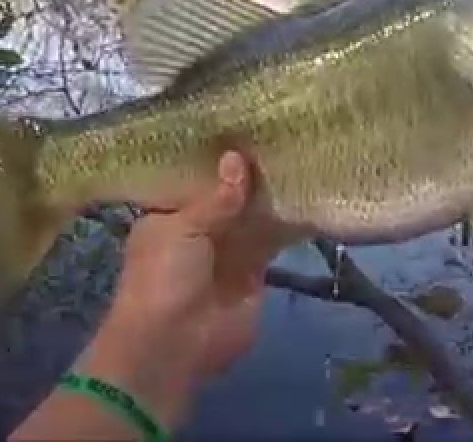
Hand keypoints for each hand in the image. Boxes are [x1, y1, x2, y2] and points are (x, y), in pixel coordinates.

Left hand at [29, 151, 281, 437]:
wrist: (174, 344)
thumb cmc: (163, 278)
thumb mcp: (182, 227)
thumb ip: (216, 197)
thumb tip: (237, 157)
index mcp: (168, 217)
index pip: (195, 181)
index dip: (216, 160)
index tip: (243, 127)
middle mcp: (198, 232)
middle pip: (229, 199)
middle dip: (250, 176)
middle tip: (281, 135)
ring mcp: (227, 253)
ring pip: (254, 218)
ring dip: (273, 198)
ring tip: (301, 156)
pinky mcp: (255, 274)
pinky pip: (273, 243)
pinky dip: (289, 225)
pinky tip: (309, 196)